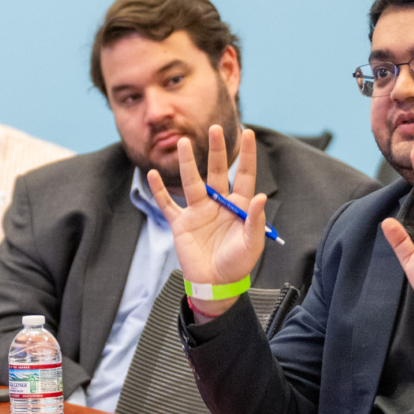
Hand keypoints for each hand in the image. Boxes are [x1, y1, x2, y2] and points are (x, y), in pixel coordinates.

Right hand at [146, 127, 266, 318]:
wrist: (215, 284)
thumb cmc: (237, 265)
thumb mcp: (252, 244)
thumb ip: (255, 220)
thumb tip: (261, 196)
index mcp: (239, 206)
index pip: (244, 174)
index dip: (246, 155)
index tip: (248, 133)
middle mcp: (218, 203)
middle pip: (217, 171)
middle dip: (216, 150)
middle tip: (214, 128)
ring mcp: (198, 211)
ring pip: (192, 181)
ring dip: (188, 163)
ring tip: (184, 143)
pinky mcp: (181, 223)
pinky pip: (167, 204)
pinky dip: (159, 190)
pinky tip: (152, 174)